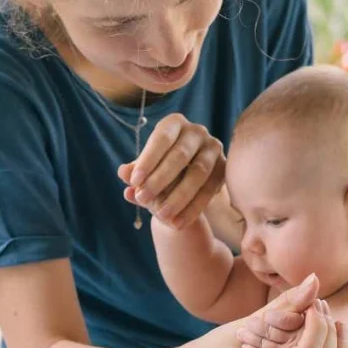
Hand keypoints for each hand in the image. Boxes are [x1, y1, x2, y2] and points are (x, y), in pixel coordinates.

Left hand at [117, 113, 224, 228]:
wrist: (185, 180)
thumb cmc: (159, 168)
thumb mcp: (145, 168)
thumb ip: (135, 170)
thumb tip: (123, 173)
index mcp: (174, 123)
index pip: (161, 139)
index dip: (148, 160)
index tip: (134, 182)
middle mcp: (197, 131)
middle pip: (180, 155)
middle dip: (160, 179)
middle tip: (143, 199)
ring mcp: (213, 148)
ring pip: (199, 173)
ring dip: (179, 196)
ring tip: (162, 216)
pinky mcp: (224, 168)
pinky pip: (210, 190)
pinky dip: (193, 208)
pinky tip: (178, 223)